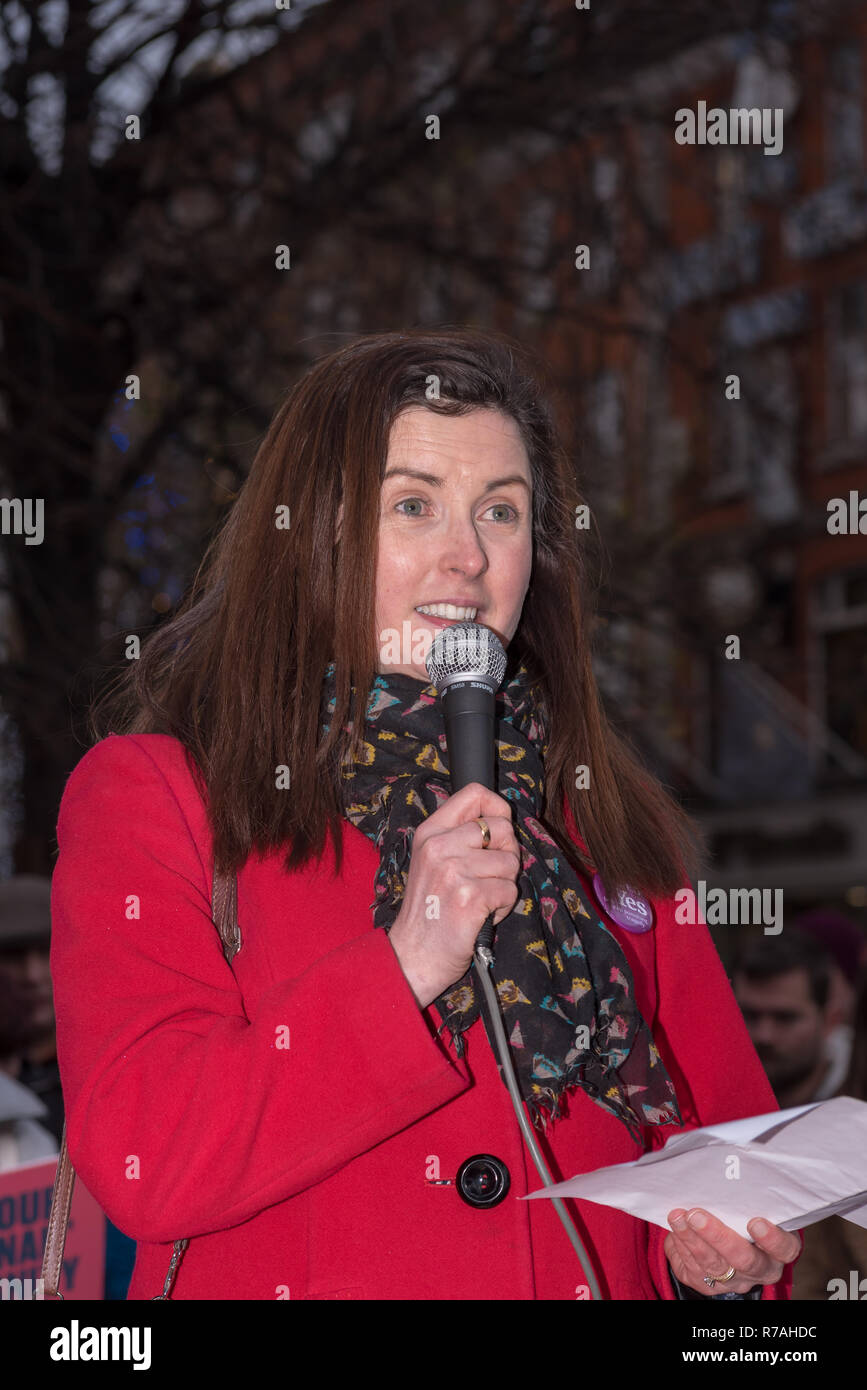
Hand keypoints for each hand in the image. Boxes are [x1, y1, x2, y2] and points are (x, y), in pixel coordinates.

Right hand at [388, 782, 520, 1008]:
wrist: (413, 956)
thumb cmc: (429, 910)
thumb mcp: (430, 861)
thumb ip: (458, 836)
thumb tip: (502, 819)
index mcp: (429, 833)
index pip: (475, 793)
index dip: (498, 809)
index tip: (498, 831)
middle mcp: (439, 846)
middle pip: (502, 828)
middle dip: (507, 855)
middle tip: (488, 877)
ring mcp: (454, 871)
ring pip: (511, 863)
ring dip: (504, 886)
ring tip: (481, 900)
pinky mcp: (470, 897)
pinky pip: (510, 890)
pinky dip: (504, 907)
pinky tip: (482, 915)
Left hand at [665, 1207, 801, 1295]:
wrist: (729, 1243)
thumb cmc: (743, 1216)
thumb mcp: (754, 1208)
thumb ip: (747, 1198)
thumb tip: (722, 1171)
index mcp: (780, 1250)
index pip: (784, 1249)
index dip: (772, 1239)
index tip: (755, 1222)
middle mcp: (760, 1270)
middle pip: (743, 1260)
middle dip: (717, 1236)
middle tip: (696, 1215)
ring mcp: (735, 1282)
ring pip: (714, 1267)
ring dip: (691, 1240)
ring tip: (677, 1217)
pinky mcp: (711, 1288)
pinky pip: (694, 1273)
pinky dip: (681, 1250)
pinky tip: (675, 1232)